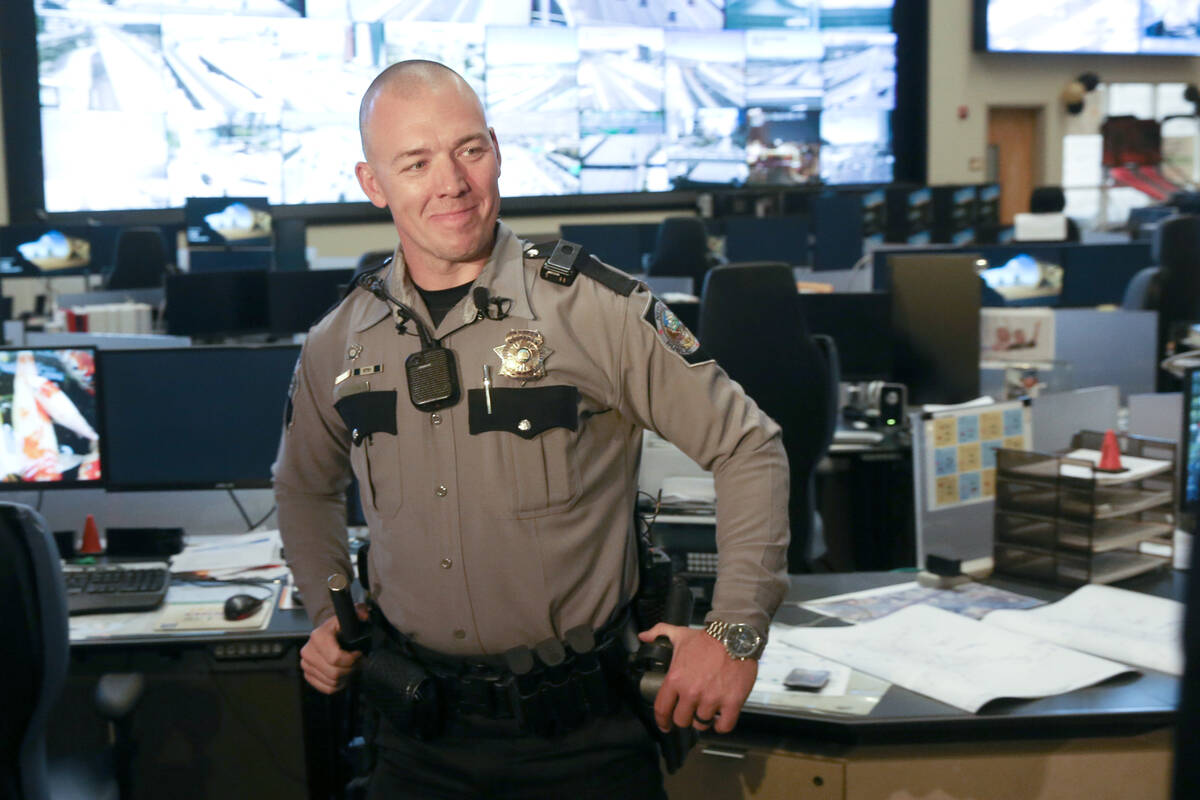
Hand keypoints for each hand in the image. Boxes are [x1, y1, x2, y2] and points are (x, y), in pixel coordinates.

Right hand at [300, 604, 366, 693]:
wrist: (329, 632)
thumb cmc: (341, 625)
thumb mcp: (352, 614)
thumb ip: (360, 612)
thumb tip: (364, 616)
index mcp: (318, 636)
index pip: (336, 658)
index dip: (352, 659)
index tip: (359, 653)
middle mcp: (308, 651)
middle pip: (334, 673)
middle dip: (351, 669)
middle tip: (358, 662)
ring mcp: (306, 664)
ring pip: (331, 682)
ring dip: (345, 677)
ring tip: (351, 667)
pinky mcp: (308, 674)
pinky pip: (326, 688)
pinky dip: (338, 685)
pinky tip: (343, 675)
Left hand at [637, 623, 757, 734]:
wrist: (736, 636)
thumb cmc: (708, 638)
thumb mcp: (679, 633)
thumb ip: (658, 633)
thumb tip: (643, 636)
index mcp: (676, 679)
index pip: (662, 709)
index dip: (662, 720)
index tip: (665, 725)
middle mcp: (692, 692)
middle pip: (681, 720)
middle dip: (685, 718)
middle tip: (690, 711)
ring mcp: (712, 699)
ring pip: (701, 724)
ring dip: (703, 719)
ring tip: (706, 711)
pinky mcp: (732, 702)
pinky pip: (724, 726)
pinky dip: (722, 725)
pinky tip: (721, 717)